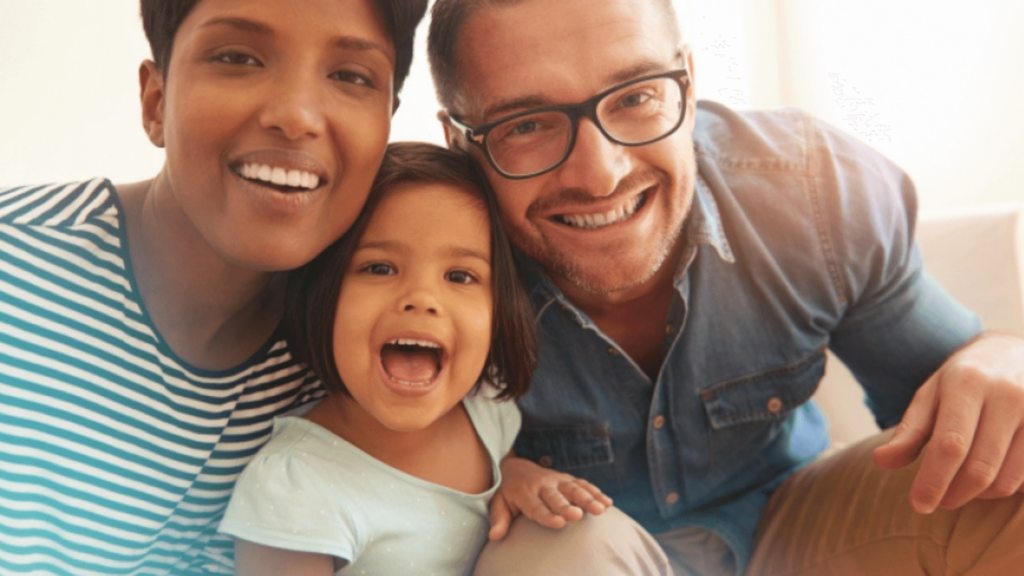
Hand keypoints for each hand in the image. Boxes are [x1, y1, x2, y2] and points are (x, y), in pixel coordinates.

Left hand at [488, 456, 612, 540]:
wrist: (515, 467)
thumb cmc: (507, 492)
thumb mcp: (498, 503)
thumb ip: (499, 519)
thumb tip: (495, 536)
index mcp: (524, 493)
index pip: (536, 506)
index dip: (547, 515)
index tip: (559, 523)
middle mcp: (543, 484)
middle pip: (557, 496)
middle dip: (567, 505)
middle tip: (577, 514)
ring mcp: (557, 480)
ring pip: (574, 488)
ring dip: (588, 498)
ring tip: (602, 509)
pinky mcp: (567, 479)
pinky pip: (583, 484)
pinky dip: (596, 492)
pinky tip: (608, 503)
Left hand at [873, 332, 1023, 513]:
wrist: (1014, 354)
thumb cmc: (964, 381)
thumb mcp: (931, 396)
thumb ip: (909, 431)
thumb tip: (881, 461)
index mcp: (967, 383)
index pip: (950, 444)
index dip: (933, 480)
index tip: (918, 505)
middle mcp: (1007, 395)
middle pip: (979, 468)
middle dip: (954, 494)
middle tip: (938, 500)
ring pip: (1006, 480)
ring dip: (978, 495)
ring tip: (961, 487)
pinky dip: (1004, 488)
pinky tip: (989, 477)